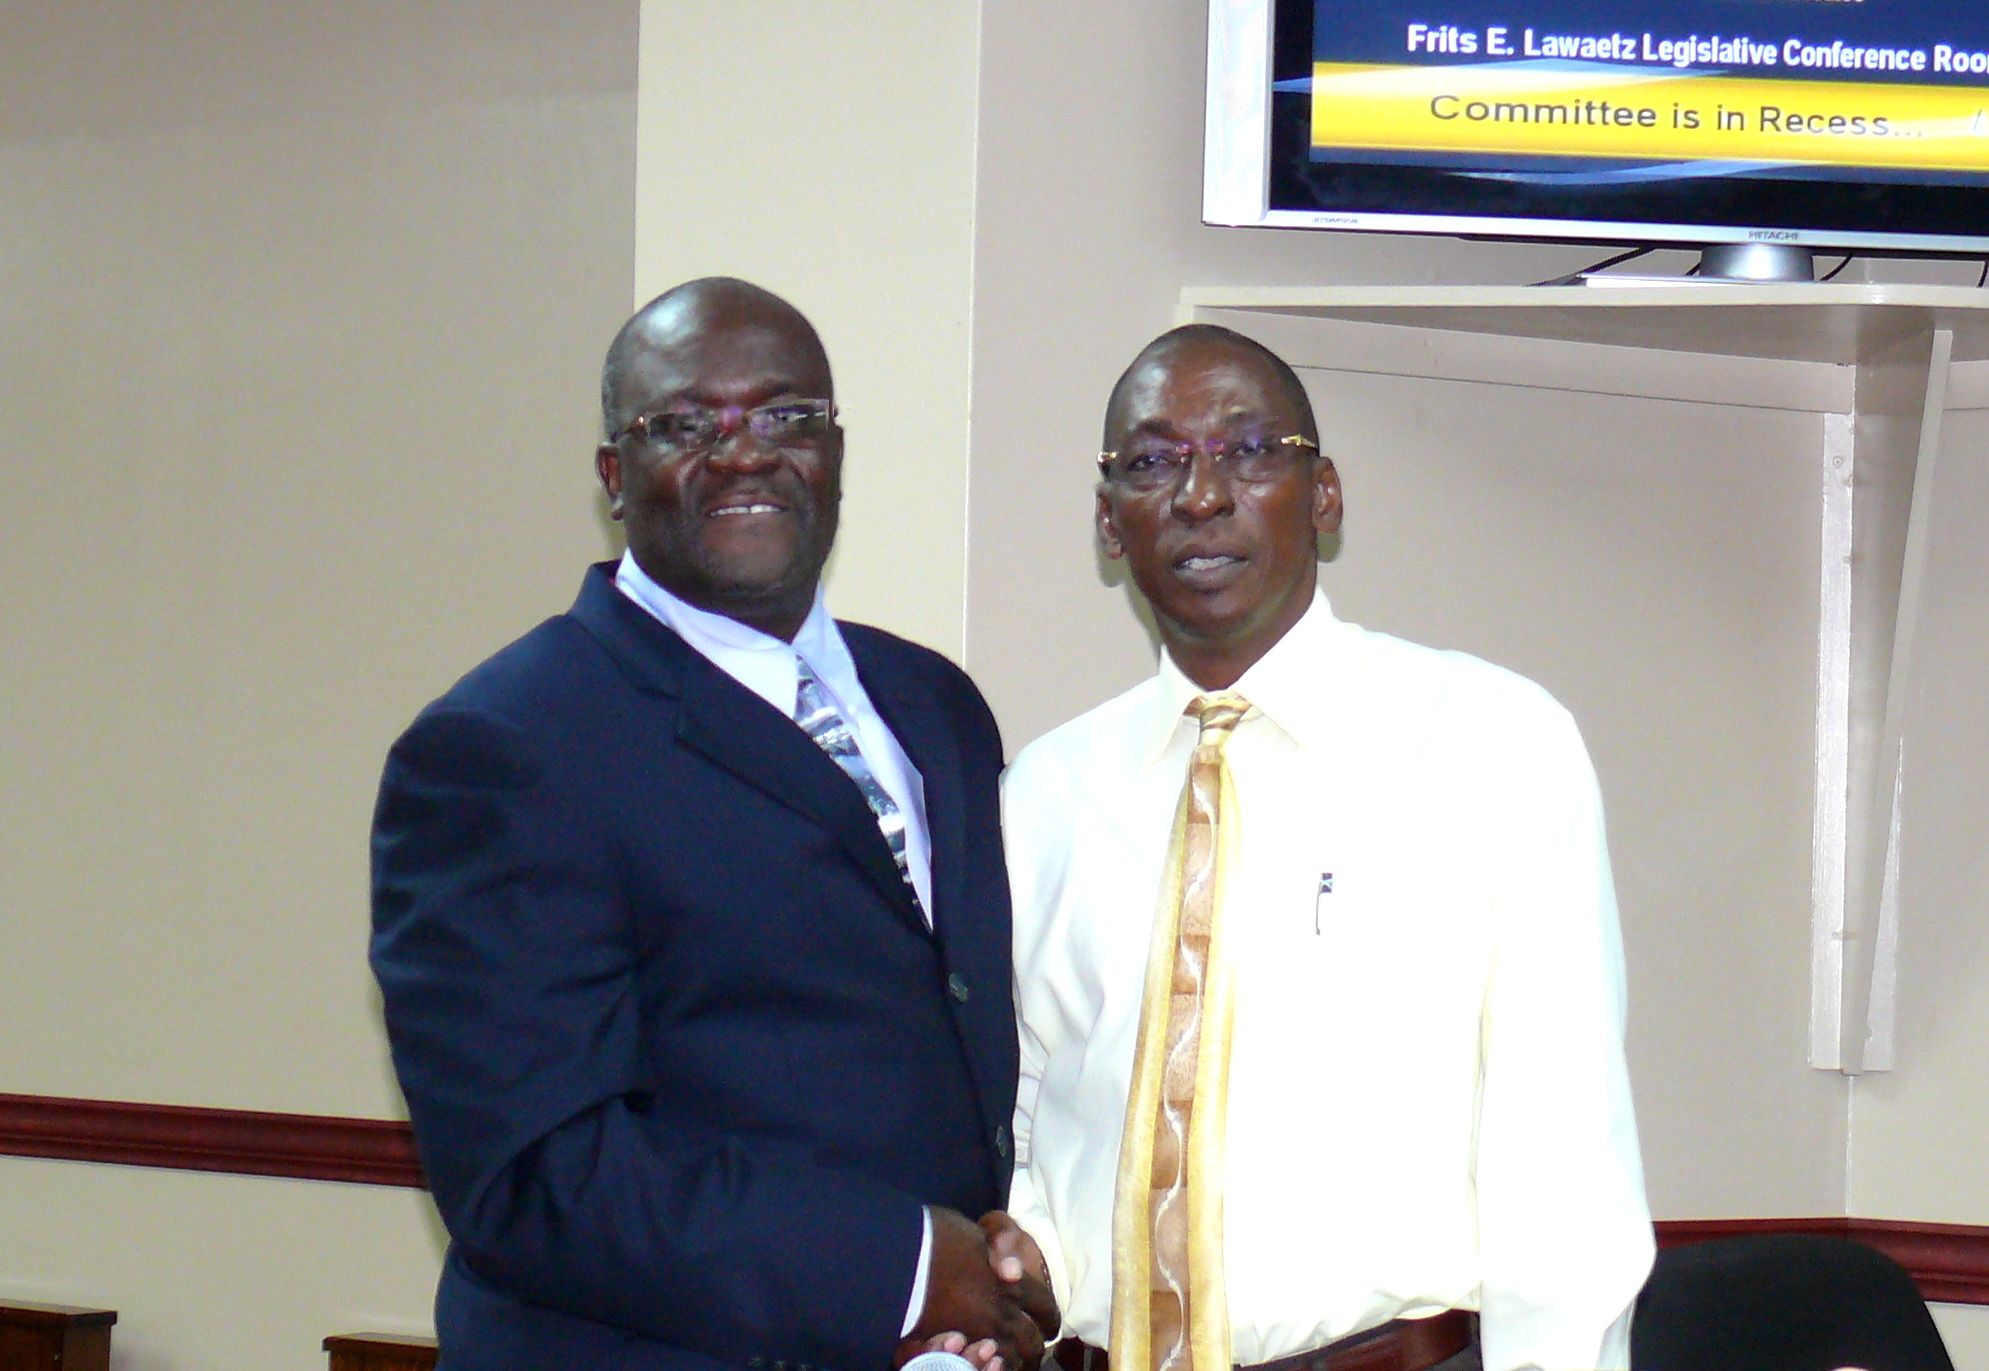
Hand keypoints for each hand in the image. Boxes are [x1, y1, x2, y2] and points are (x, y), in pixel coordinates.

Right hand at [899, 1207, 1048, 1370]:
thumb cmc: (934, 1237)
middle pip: (1031, 1342)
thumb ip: (998, 1250)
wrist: (894, 1259)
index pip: (1044, 1307)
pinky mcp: (949, 1348)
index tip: (1049, 1320)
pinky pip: (978, 1366)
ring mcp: (974, 1335)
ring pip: (1008, 1361)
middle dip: (1035, 1344)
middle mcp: (998, 1314)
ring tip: (1012, 1358)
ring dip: (1015, 1359)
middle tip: (1034, 1344)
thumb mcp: (974, 1233)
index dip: (1050, 1315)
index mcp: (1010, 1284)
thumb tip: (1012, 1268)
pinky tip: (986, 1361)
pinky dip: (987, 1365)